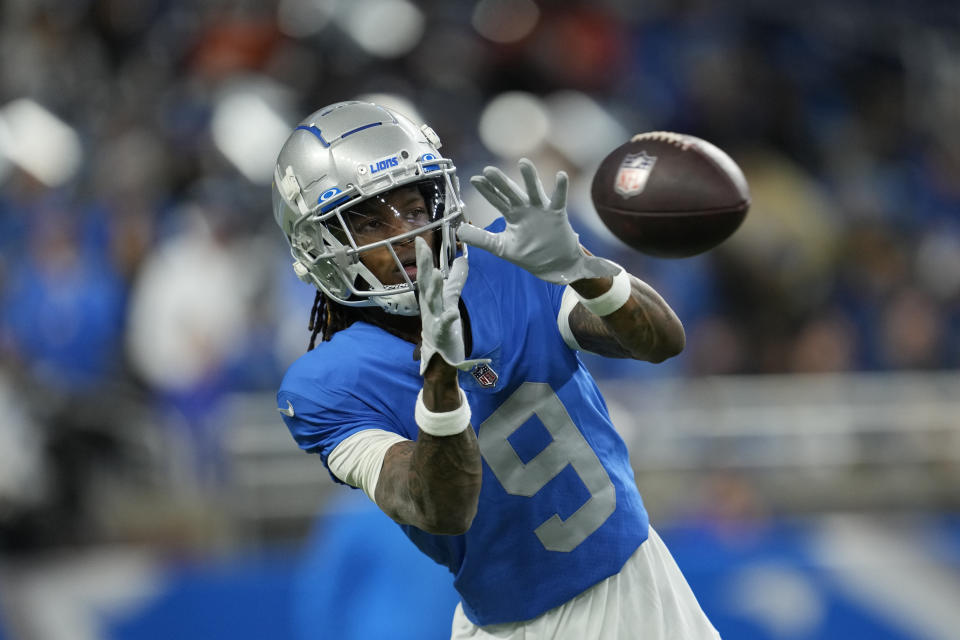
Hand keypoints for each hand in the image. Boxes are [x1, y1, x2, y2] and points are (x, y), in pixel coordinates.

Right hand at [416, 237, 489, 375]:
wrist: (440, 359)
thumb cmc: (443, 327)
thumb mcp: (449, 301)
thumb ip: (455, 281)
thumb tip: (462, 260)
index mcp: (430, 299)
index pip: (425, 274)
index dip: (423, 258)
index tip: (419, 239)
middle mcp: (429, 307)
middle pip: (425, 284)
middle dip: (423, 266)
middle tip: (422, 248)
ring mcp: (434, 321)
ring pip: (433, 302)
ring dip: (434, 288)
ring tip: (437, 273)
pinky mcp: (443, 335)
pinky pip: (445, 326)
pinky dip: (448, 319)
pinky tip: (452, 313)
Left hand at [457, 158, 619, 284]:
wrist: (555, 265)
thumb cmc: (530, 254)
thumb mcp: (501, 247)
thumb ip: (481, 239)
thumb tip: (459, 232)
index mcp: (512, 214)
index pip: (497, 199)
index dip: (486, 190)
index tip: (475, 179)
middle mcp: (525, 208)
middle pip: (511, 192)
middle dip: (500, 182)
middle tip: (488, 170)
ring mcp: (541, 210)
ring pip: (534, 191)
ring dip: (530, 177)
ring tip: (523, 162)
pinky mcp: (556, 215)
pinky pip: (559, 200)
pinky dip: (561, 188)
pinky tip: (561, 175)